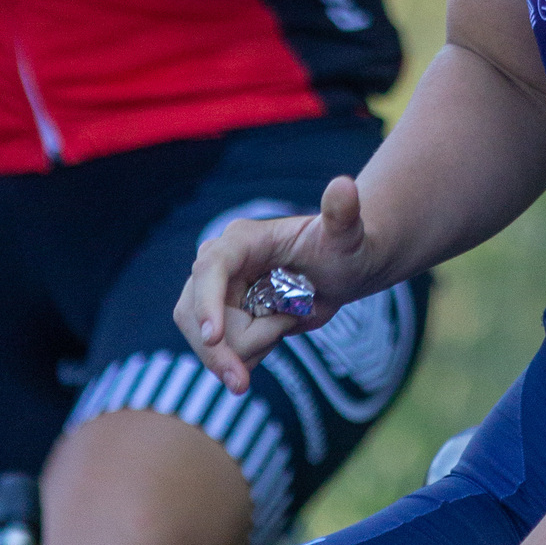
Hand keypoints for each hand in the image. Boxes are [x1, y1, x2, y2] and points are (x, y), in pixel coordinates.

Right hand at [174, 173, 382, 393]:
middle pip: (198, 315)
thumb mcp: (348, 234)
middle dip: (228, 346)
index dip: (207, 302)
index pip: (211, 268)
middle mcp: (219, 264)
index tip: (214, 338)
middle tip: (274, 345)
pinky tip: (275, 336)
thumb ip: (344, 213)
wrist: (342, 272)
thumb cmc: (346, 247)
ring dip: (246, 350)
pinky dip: (244, 359)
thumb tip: (344, 185)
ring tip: (286, 324)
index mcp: (243, 239)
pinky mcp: (218, 318)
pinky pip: (218, 354)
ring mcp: (213, 293)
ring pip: (206, 340)